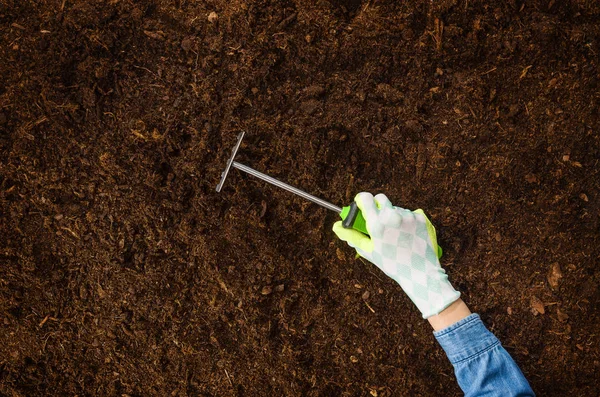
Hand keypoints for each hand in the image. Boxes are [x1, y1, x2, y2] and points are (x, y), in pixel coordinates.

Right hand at [333, 192, 459, 317]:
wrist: (420, 272)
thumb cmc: (392, 264)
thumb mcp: (369, 251)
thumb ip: (352, 236)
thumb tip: (336, 227)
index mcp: (377, 224)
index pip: (365, 198)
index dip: (361, 200)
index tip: (361, 204)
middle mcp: (393, 216)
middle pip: (381, 198)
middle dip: (377, 205)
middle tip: (378, 220)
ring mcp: (408, 216)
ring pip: (396, 208)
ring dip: (393, 216)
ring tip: (397, 234)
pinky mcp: (421, 218)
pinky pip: (410, 213)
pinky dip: (407, 221)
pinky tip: (409, 235)